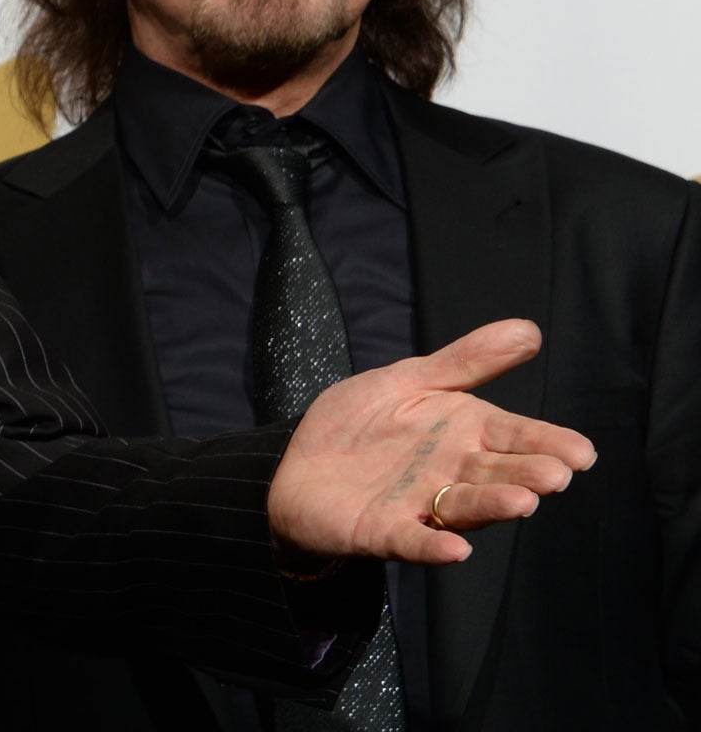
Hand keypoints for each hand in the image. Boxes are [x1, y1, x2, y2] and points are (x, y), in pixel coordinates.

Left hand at [267, 318, 596, 565]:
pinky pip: (412, 540)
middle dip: (526, 475)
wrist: (297, 466)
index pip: (514, 436)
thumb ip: (466, 361)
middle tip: (555, 475)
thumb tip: (529, 330)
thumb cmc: (361, 425)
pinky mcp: (383, 531)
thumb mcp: (410, 380)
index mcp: (463, 434)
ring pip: (463, 506)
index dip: (547, 443)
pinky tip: (456, 549)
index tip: (581, 452)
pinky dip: (433, 545)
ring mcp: (420, 505)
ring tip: (523, 502)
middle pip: (497, 474)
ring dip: (492, 506)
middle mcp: (451, 473)